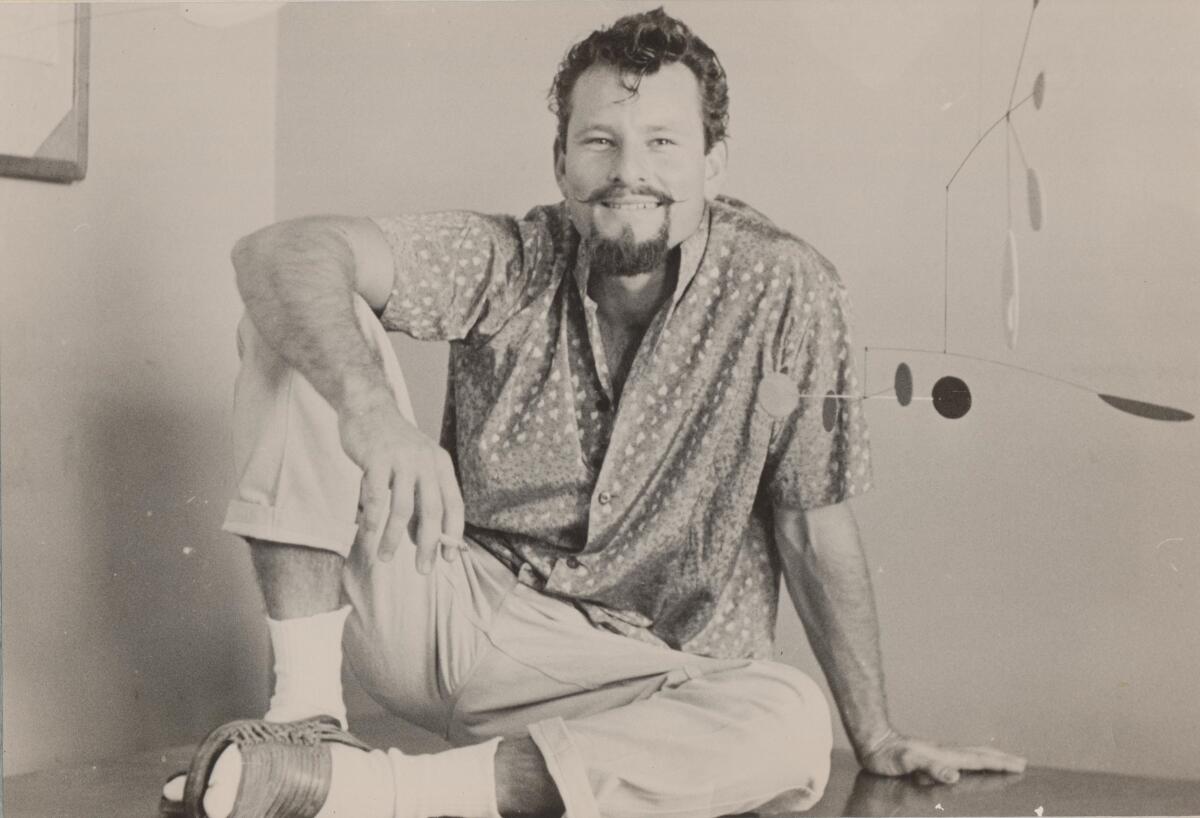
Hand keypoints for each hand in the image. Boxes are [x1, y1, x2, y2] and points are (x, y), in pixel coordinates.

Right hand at [338, 397, 464, 572]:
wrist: (368, 407)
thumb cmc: (393, 444)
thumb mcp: (415, 468)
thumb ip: (420, 499)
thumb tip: (422, 540)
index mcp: (440, 464)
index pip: (454, 504)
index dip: (453, 533)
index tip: (449, 558)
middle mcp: (426, 461)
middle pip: (432, 510)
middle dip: (429, 544)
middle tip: (423, 569)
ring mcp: (402, 458)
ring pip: (402, 507)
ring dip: (392, 537)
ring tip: (384, 558)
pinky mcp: (376, 458)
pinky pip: (375, 496)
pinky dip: (372, 519)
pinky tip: (367, 534)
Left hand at [859, 730, 1025, 784]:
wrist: (874, 743)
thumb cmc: (888, 755)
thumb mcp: (908, 762)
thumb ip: (930, 767)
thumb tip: (954, 776)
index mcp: (945, 756)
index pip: (978, 760)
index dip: (999, 764)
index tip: (1019, 765)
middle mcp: (945, 752)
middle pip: (979, 754)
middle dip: (1001, 759)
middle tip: (1022, 761)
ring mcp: (939, 752)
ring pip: (971, 754)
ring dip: (990, 757)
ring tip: (1005, 760)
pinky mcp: (932, 755)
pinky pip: (960, 758)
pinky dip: (973, 760)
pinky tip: (972, 763)